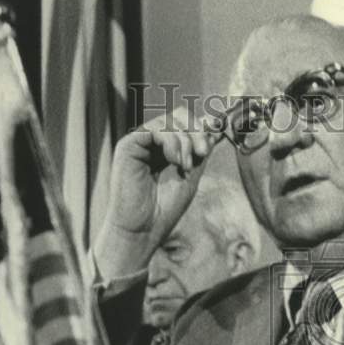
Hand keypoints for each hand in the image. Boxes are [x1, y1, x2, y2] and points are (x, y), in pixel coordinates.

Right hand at [94, 106, 219, 279]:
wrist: (145, 228)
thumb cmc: (165, 208)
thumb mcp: (191, 175)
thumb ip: (200, 151)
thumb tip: (215, 126)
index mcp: (167, 148)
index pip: (187, 123)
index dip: (202, 129)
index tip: (209, 148)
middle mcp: (152, 142)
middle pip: (178, 116)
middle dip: (196, 131)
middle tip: (202, 153)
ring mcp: (139, 142)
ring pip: (168, 121)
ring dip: (185, 141)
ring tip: (185, 166)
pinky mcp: (128, 146)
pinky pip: (153, 129)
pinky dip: (171, 142)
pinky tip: (175, 161)